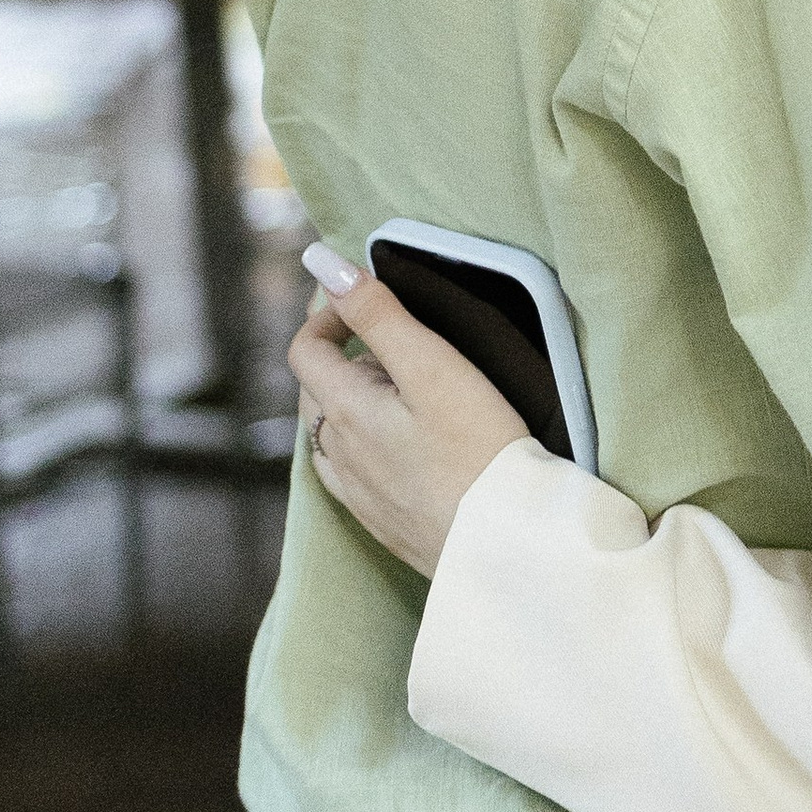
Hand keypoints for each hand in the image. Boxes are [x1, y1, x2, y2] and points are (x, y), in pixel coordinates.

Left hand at [286, 250, 531, 578]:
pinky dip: (363, 444)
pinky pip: (351, 473)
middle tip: (403, 342)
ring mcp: (358, 495)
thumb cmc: (479, 451)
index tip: (367, 298)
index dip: (329, 313)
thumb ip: (378, 314)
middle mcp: (338, 455)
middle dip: (346, 354)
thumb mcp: (433, 366)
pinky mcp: (383, 523)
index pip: (305, 349)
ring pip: (333, 434)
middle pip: (318, 389)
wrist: (505, 546)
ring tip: (407, 391)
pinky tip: (398, 446)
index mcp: (344, 413)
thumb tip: (325, 266)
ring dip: (354, 401)